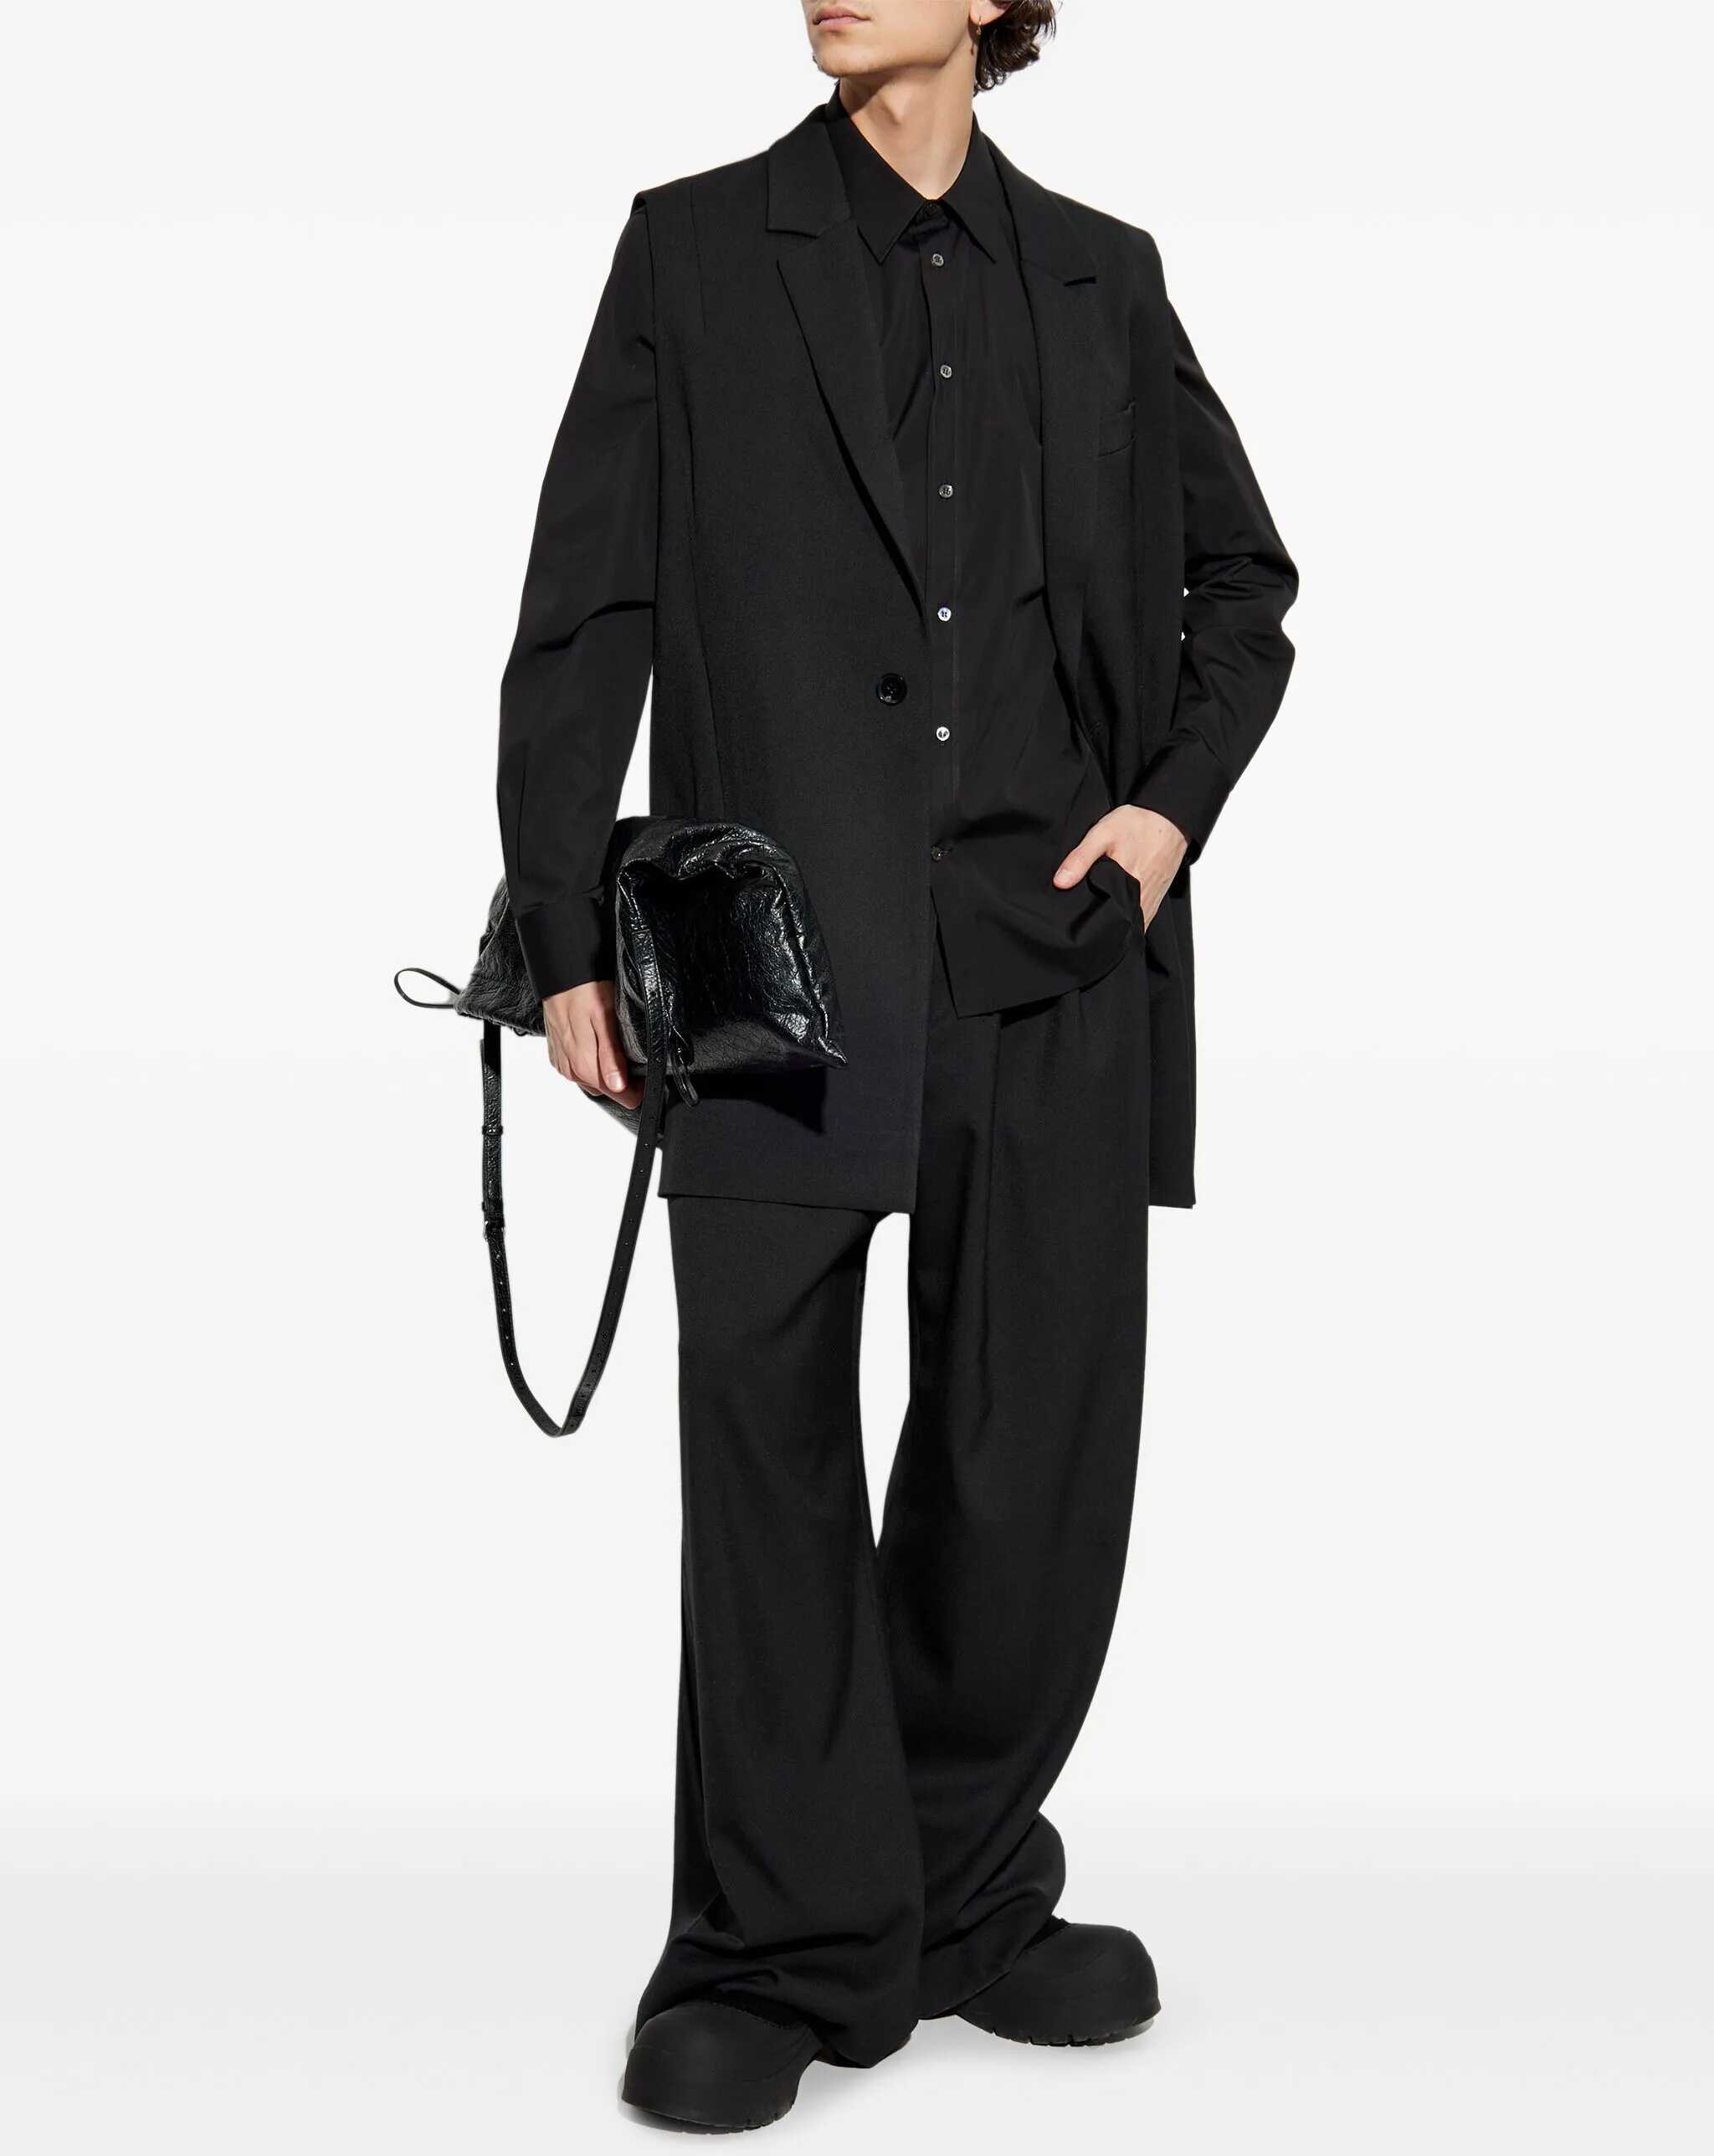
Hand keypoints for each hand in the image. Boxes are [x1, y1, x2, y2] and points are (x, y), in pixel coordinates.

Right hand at [542, 980, 643, 1109]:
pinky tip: (597, 1046)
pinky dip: (591, 1063)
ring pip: (592, 1081)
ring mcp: (563, 1064)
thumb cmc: (584, 991)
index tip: (645, 1076)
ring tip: (616, 1049)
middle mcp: (570, 1070)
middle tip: (634, 1058)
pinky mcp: (558, 1056)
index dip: (636, 1089)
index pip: (618, 1095)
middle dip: (623, 1080)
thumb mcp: (606, 1019)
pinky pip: (578, 1071)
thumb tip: (618, 1087)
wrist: (559, 976)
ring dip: (606, 1072)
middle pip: (605, 1089)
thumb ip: (611, 1056)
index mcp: (584, 1065)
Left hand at [1053, 806, 1187, 929]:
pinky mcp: (1157, 900)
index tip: (1075, 922)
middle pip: (1116, 925)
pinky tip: (1116, 910)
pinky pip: (1140, 919)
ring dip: (1115, 923)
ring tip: (1098, 916)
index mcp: (1125, 887)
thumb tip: (1060, 883)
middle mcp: (1141, 900)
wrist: (1171, 819)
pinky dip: (1127, 918)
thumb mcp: (1102, 834)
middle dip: (1099, 925)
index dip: (1087, 924)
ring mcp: (1151, 902)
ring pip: (1129, 924)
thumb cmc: (1139, 825)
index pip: (1103, 920)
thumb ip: (1081, 858)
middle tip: (1084, 919)